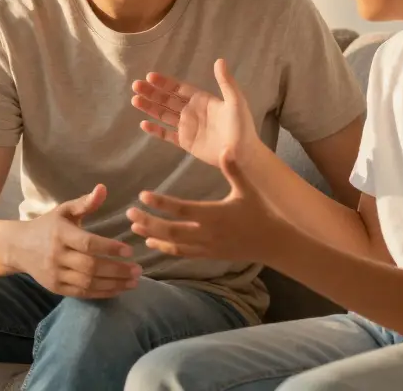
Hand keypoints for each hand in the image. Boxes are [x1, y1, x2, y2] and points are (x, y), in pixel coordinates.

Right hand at [9, 184, 142, 298]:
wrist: (18, 247)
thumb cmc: (47, 226)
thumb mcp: (64, 210)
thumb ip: (84, 202)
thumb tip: (103, 188)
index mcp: (60, 234)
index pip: (88, 244)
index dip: (109, 248)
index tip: (130, 250)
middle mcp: (57, 256)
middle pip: (90, 267)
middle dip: (117, 270)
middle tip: (138, 269)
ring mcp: (55, 274)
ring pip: (88, 283)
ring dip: (114, 284)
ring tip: (134, 281)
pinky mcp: (56, 288)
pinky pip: (82, 293)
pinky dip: (102, 293)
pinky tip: (118, 289)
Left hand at [127, 151, 288, 263]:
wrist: (273, 242)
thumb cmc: (261, 212)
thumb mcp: (248, 189)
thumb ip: (234, 169)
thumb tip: (226, 147)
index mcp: (215, 214)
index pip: (182, 209)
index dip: (161, 203)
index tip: (143, 196)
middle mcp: (207, 233)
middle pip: (171, 230)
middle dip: (148, 222)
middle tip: (129, 213)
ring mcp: (207, 247)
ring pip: (174, 244)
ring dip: (153, 235)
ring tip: (133, 228)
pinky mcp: (209, 255)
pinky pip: (183, 253)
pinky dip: (166, 248)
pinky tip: (152, 242)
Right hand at [131, 58, 258, 167]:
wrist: (243, 154)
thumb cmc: (242, 126)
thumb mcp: (236, 101)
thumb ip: (226, 82)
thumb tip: (220, 60)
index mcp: (202, 100)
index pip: (179, 88)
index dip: (164, 82)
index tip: (149, 76)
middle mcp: (192, 112)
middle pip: (167, 100)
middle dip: (151, 92)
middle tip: (135, 85)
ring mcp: (188, 127)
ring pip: (164, 115)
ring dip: (150, 108)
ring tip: (134, 100)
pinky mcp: (186, 142)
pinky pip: (168, 135)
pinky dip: (156, 130)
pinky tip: (144, 124)